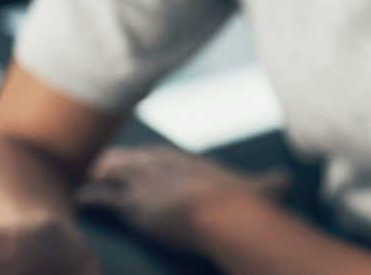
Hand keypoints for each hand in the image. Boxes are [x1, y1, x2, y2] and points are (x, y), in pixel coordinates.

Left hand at [74, 145, 287, 248]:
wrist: (225, 213)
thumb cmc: (245, 203)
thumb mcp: (263, 188)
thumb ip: (274, 183)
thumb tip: (291, 180)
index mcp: (190, 161)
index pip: (163, 157)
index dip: (151, 161)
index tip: (143, 162)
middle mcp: (163, 165)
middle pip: (134, 158)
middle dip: (119, 162)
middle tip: (106, 165)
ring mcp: (145, 184)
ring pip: (113, 171)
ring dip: (100, 174)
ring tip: (90, 176)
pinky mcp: (132, 206)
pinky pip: (102, 198)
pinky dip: (89, 199)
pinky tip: (79, 200)